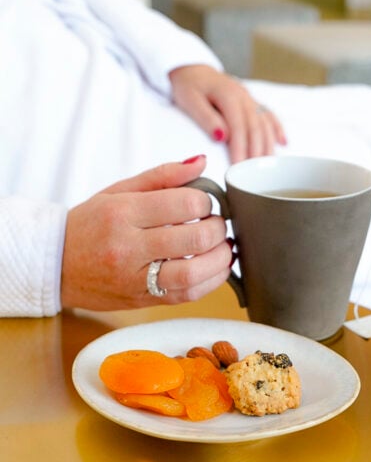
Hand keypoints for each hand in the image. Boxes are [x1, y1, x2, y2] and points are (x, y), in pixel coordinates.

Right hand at [60, 158, 231, 310]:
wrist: (56, 265)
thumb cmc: (89, 225)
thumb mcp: (119, 191)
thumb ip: (164, 175)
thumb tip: (202, 162)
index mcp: (122, 213)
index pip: (184, 204)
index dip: (206, 202)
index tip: (205, 203)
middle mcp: (128, 247)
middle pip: (194, 238)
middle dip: (218, 229)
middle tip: (217, 223)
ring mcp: (135, 278)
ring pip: (194, 273)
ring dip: (221, 259)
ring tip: (223, 247)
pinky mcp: (142, 300)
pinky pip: (187, 295)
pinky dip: (211, 281)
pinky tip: (215, 268)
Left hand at [169, 64, 285, 162]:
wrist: (192, 69)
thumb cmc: (188, 86)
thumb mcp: (190, 100)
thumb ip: (206, 118)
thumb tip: (221, 136)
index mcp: (229, 95)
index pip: (239, 127)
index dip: (241, 148)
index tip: (239, 167)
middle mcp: (243, 96)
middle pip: (256, 128)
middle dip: (256, 152)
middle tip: (254, 174)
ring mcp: (250, 98)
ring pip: (265, 124)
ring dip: (268, 145)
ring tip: (268, 166)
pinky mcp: (251, 101)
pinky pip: (269, 115)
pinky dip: (277, 129)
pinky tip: (283, 142)